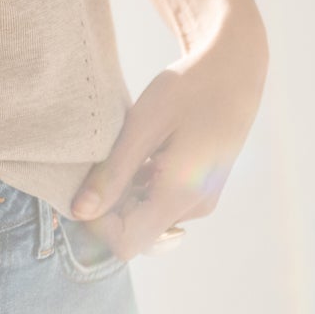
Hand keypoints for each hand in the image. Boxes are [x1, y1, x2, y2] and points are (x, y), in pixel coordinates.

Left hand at [68, 15, 266, 257]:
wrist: (234, 69)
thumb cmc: (188, 91)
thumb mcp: (143, 127)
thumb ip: (112, 174)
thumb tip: (80, 212)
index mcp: (180, 197)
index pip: (126, 243)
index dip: (97, 224)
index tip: (84, 186)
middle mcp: (194, 208)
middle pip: (135, 232)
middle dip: (109, 207)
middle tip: (98, 163)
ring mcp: (201, 200)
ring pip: (146, 216)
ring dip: (124, 193)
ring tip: (123, 151)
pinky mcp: (200, 188)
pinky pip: (161, 201)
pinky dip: (141, 184)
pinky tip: (140, 151)